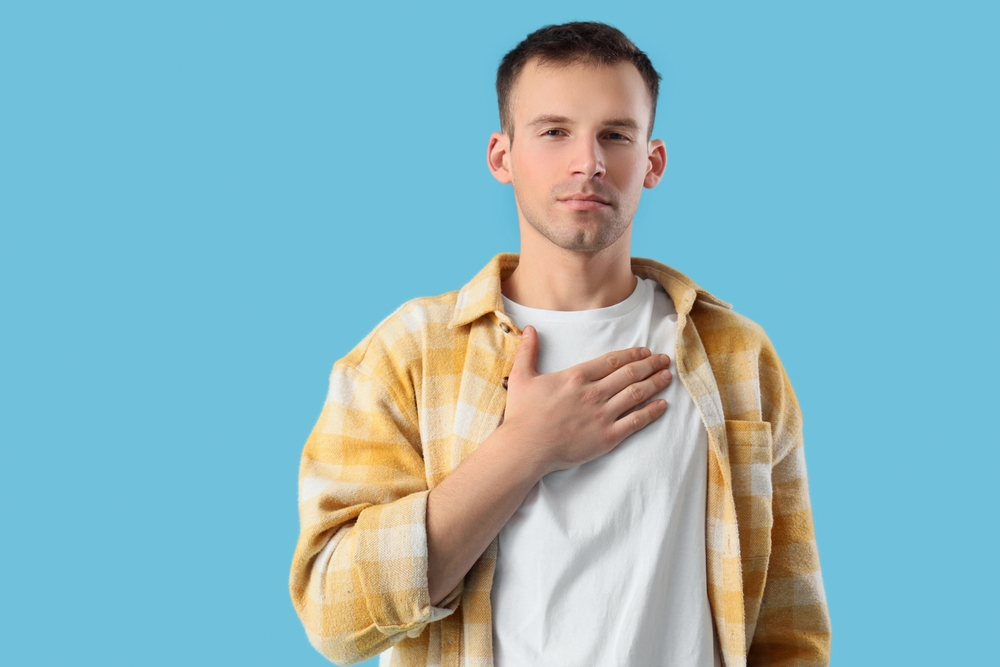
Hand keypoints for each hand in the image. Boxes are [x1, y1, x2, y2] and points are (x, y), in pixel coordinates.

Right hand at [502, 325, 671, 475]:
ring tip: (667, 377)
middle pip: (630, 374)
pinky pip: (636, 421)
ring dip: (655, 383)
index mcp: (577, 376)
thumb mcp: (521, 376)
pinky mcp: (608, 437)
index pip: (613, 360)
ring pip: (637, 394)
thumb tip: (530, 329)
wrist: (525, 448)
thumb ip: (528, 351)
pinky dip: (652, 411)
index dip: (633, 354)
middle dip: (650, 365)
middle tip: (664, 360)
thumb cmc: (522, 414)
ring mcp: (603, 415)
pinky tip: (662, 405)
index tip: (646, 352)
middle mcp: (594, 392)